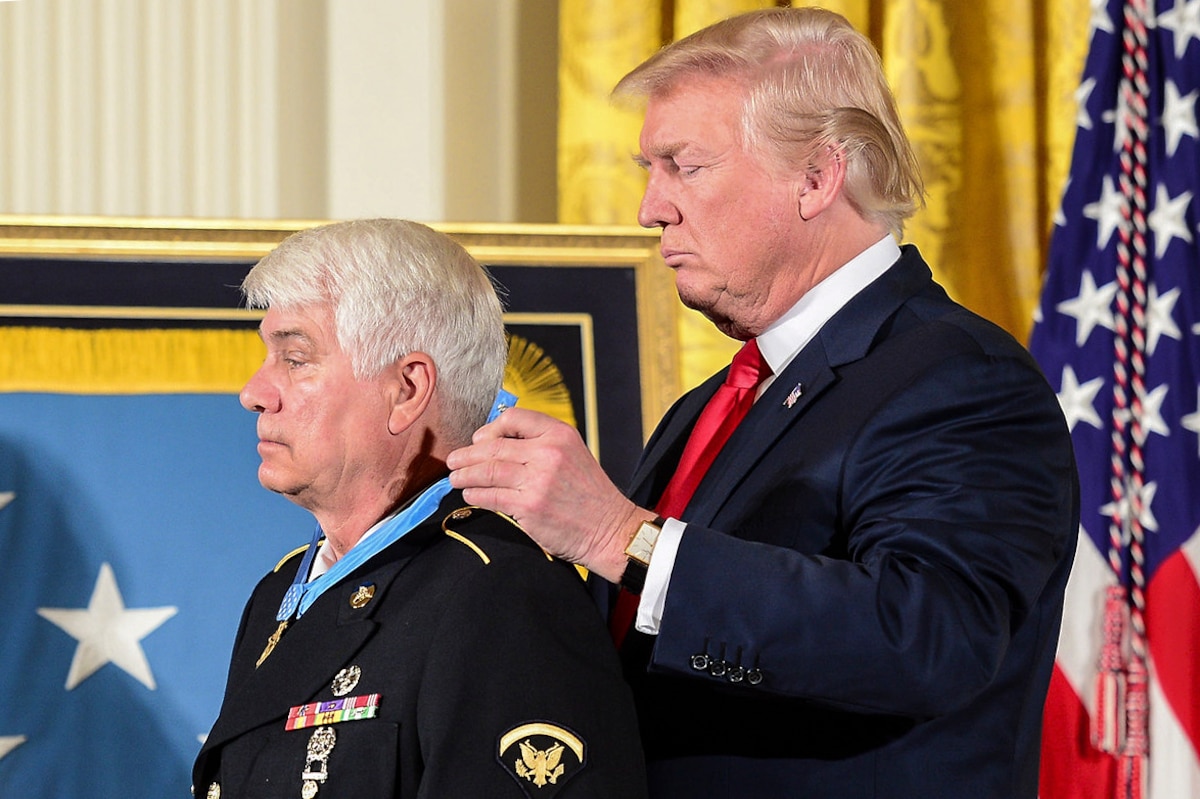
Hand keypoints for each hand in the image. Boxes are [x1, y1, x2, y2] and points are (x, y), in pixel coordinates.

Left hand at [446, 408, 650, 581]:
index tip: (479, 439)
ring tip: (455, 478)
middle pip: (493, 446)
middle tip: (454, 461)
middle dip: (467, 454)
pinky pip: (490, 496)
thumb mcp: (572, 454)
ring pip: (487, 470)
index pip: (513, 418)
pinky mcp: (529, 506)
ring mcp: (538, 480)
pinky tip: (471, 495)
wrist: (609, 529)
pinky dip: (475, 495)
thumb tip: (497, 443)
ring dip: (464, 475)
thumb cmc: (589, 495)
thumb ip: (541, 444)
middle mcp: (548, 452)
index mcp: (559, 434)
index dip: (490, 428)